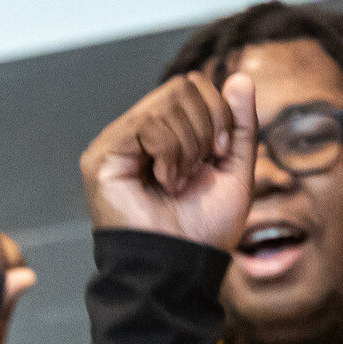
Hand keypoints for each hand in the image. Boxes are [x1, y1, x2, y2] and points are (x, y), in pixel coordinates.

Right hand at [79, 71, 257, 249]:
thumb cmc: (202, 230)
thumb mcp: (235, 170)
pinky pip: (147, 122)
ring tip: (177, 182)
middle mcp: (135, 135)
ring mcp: (115, 143)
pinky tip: (163, 180)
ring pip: (167, 101)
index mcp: (163, 136)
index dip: (217, 113)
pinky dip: (169, 151)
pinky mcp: (102, 156)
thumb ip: (240, 125)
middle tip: (198, 169)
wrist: (179, 265)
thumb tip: (239, 78)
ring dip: (187, 145)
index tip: (218, 155)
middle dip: (205, 126)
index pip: (192, 88)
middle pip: (182, 87)